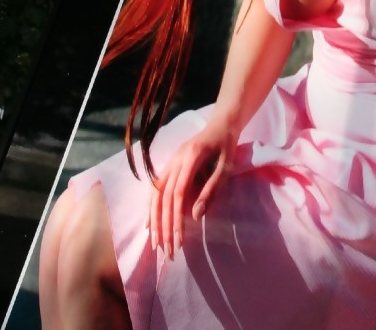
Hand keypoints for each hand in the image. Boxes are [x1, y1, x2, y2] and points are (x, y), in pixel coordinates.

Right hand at [148, 117, 236, 258]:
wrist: (220, 126)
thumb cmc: (226, 148)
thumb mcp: (225, 168)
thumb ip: (211, 190)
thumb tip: (196, 216)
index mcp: (190, 158)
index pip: (178, 194)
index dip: (176, 218)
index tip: (178, 240)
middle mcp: (175, 159)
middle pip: (164, 196)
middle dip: (163, 225)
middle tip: (166, 250)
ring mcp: (170, 161)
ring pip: (155, 193)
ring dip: (154, 219)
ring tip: (155, 243)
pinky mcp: (169, 165)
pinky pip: (155, 188)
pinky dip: (151, 207)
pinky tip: (150, 224)